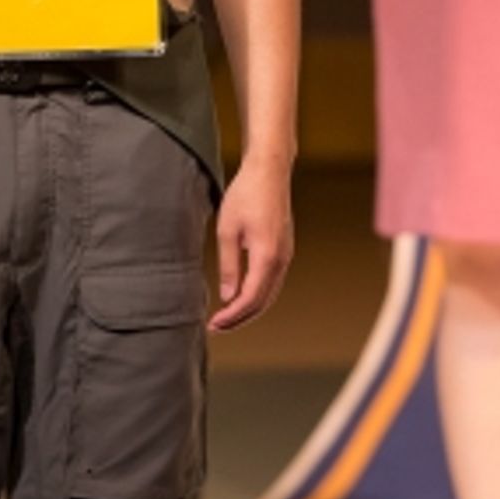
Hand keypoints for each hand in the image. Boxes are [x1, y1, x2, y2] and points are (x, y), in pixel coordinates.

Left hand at [209, 156, 294, 331]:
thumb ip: (229, 265)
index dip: (232, 316)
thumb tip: (228, 296)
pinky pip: (272, 282)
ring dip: (249, 309)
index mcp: (267, 256)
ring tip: (226, 317)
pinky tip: (241, 296)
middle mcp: (281, 259)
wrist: (269, 171)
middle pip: (263, 302)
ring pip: (270, 294)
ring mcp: (286, 254)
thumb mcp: (227, 230)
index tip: (213, 323)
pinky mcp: (284, 249)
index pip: (250, 299)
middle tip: (217, 327)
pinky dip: (257, 295)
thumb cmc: (246, 194)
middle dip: (240, 319)